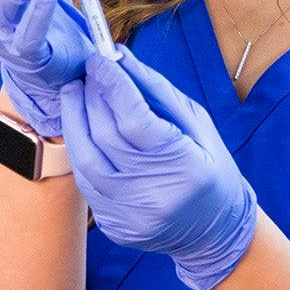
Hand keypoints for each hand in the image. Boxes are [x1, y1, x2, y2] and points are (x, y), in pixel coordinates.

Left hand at [60, 50, 257, 289]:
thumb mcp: (197, 125)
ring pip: (85, 160)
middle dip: (90, 97)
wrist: (216, 232)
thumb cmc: (211, 168)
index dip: (112, 85)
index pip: (135, 119)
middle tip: (85, 73)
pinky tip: (82, 129)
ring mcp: (131, 217)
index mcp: (186, 167)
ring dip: (74, 121)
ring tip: (74, 94)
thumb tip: (119, 57)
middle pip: (105, 136)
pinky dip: (81, 150)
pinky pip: (86, 182)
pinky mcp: (114, 227)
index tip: (97, 59)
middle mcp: (155, 196)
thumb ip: (156, 90)